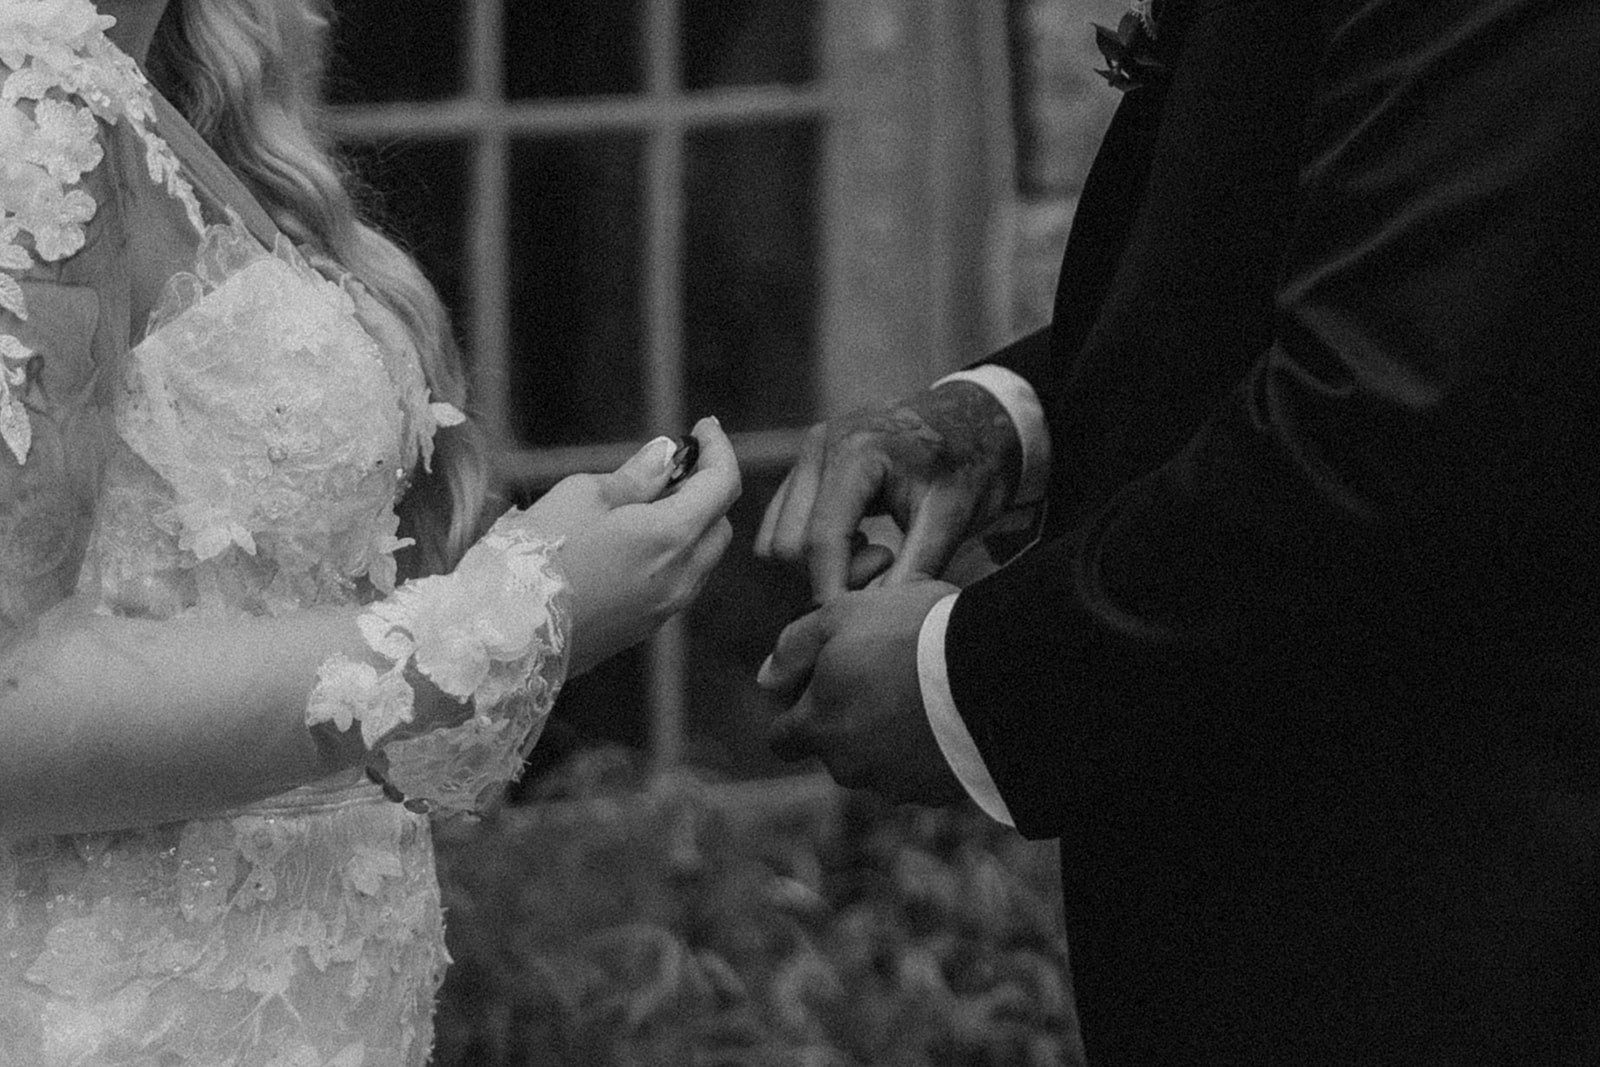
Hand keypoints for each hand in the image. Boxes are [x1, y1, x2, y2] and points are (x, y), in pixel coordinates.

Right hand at [503, 415, 740, 674]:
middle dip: (704, 489)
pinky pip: (680, 582)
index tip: (704, 428)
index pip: (724, 484)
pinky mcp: (647, 627)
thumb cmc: (535, 556)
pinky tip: (631, 544)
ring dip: (689, 525)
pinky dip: (672, 555)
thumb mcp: (581, 496)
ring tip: (643, 506)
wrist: (503, 634)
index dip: (719, 449)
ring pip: (702, 557)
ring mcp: (667, 607)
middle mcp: (682, 576)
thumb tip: (666, 455)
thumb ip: (635, 475)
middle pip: (719, 522)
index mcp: (671, 536)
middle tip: (666, 468)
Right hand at [754, 381, 1021, 602]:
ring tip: (873, 553)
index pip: (821, 539)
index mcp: (855, 451)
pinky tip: (856, 541)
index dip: (833, 590)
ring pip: (774, 540)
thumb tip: (875, 620)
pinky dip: (810, 550)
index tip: (856, 624)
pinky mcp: (803, 467)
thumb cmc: (968, 463)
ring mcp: (805, 454)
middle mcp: (818, 447)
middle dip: (828, 575)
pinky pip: (780, 526)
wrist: (971, 419)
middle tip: (887, 566)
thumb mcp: (951, 517)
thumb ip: (914, 568)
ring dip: (815, 565)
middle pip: (787, 545)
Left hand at [758, 580, 967, 805]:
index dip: (796, 712)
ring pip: (882, 763)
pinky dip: (931, 750)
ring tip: (925, 693)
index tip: (823, 686)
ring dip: (893, 738)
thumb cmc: (910, 634)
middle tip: (886, 677)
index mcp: (818, 727)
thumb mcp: (841, 615)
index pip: (783, 740)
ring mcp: (898, 785)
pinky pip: (925, 772)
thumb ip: (794, 647)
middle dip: (851, 722)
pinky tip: (952, 715)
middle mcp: (851, 766)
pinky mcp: (942, 792)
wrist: (993, 671)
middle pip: (837, 750)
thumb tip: (766, 679)